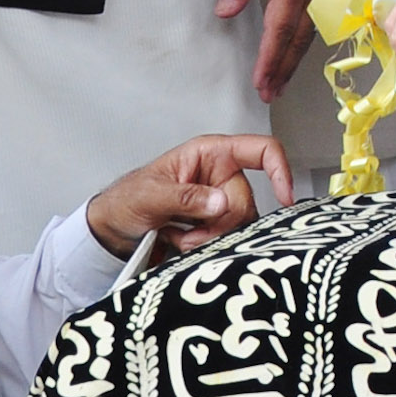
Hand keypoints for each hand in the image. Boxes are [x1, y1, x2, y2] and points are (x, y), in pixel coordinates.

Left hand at [86, 133, 292, 259]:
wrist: (111, 229)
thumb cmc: (127, 199)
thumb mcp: (151, 195)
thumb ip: (187, 197)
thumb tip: (222, 203)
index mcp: (210, 154)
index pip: (261, 150)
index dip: (280, 170)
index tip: (285, 198)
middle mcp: (220, 175)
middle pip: (246, 200)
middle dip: (219, 224)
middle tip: (188, 233)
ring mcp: (218, 202)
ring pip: (238, 224)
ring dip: (209, 238)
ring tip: (178, 236)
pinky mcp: (214, 225)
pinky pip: (227, 239)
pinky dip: (204, 246)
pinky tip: (180, 241)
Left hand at [217, 0, 331, 103]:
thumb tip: (225, 12)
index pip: (279, 30)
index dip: (269, 58)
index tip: (260, 80)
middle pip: (296, 40)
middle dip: (282, 69)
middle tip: (268, 94)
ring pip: (306, 33)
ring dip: (291, 60)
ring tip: (278, 82)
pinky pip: (311, 21)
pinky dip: (299, 42)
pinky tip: (292, 52)